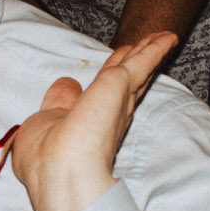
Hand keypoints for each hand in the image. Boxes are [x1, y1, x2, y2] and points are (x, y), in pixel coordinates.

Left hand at [9, 31, 177, 210]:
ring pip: (137, 69)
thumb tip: (65, 87)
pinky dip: (155, 49)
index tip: (114, 64)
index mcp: (90, 124)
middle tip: (147, 46)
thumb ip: (55, 105)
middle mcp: (109, 114)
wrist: (62, 173)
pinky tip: (167, 37)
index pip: (102, 95)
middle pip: (126, 80)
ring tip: (162, 38)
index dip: (107, 78)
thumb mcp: (42, 124)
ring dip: (148, 51)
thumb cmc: (46, 160)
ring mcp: (116, 100)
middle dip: (135, 63)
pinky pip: (141, 62)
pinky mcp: (118, 86)